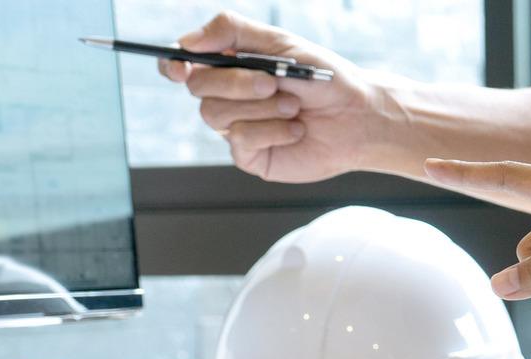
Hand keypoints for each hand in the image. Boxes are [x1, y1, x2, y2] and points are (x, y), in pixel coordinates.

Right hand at [162, 12, 407, 182]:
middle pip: (198, 87)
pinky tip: (296, 130)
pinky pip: (240, 140)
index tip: (180, 66)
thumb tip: (188, 40)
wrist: (357, 117)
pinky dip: (272, 130)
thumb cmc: (323, 77)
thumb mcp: (280, 43)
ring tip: (294, 106)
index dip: (173, 64)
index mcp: (230, 64)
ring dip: (262, 107)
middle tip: (273, 82)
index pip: (183, 64)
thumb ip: (232, 31)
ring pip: (217, 115)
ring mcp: (235, 127)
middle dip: (236, 83)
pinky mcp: (249, 155)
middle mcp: (227, 96)